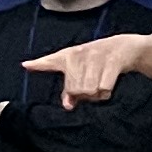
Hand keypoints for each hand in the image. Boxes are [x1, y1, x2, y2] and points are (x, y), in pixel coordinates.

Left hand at [25, 33, 151, 109]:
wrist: (125, 47)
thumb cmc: (99, 60)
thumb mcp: (81, 71)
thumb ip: (70, 89)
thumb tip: (68, 105)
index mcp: (69, 56)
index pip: (51, 61)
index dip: (38, 64)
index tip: (26, 65)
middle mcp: (80, 54)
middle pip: (74, 89)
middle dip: (84, 95)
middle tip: (91, 89)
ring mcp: (96, 57)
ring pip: (89, 90)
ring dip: (97, 95)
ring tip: (100, 87)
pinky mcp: (112, 61)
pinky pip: (104, 87)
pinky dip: (106, 92)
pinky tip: (108, 87)